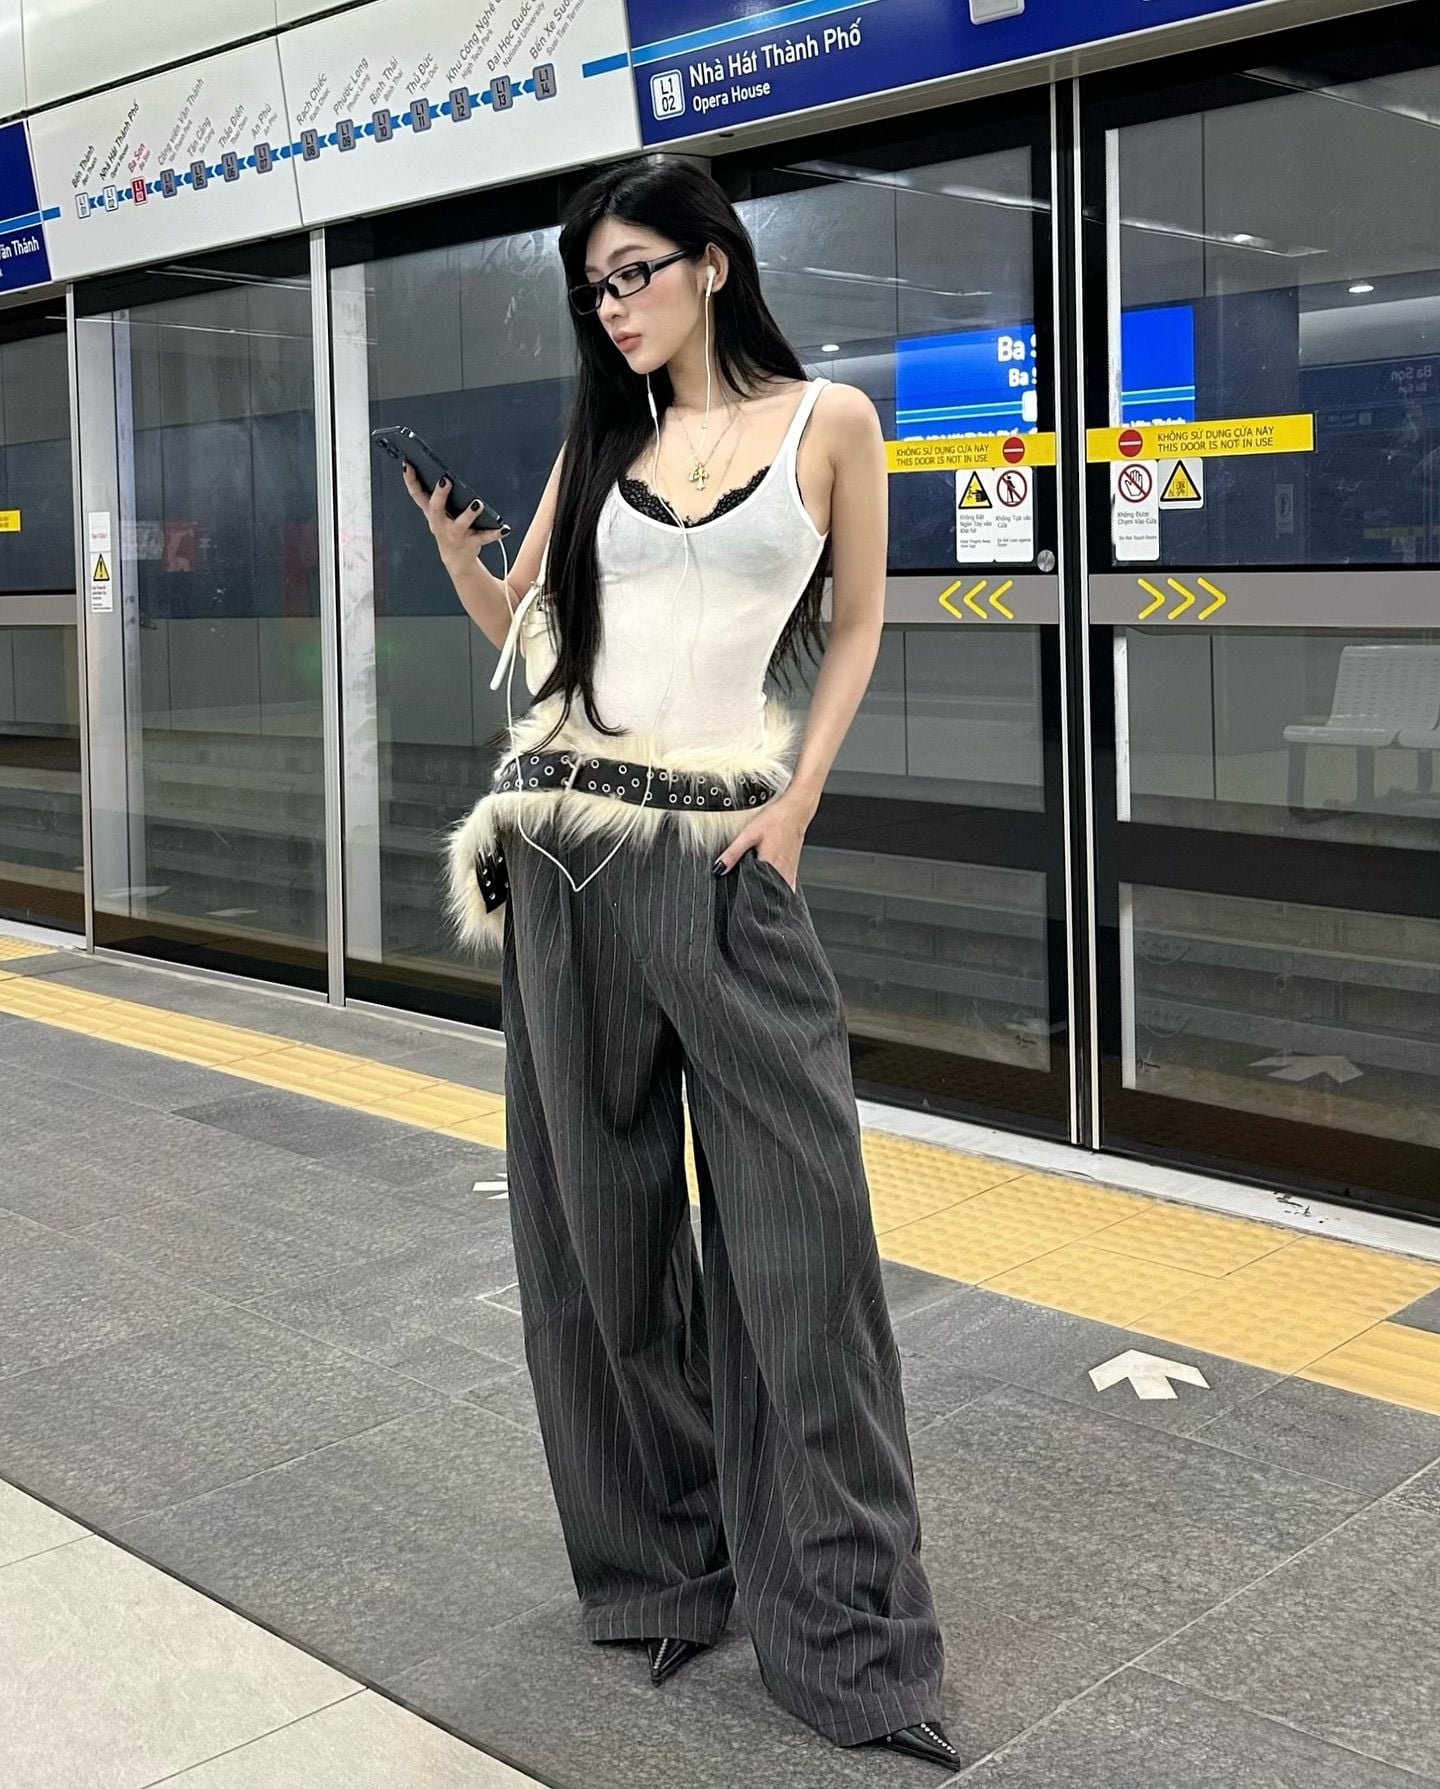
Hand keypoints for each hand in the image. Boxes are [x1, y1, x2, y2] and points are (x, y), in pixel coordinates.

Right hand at [403, 462, 504, 578]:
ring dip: (468, 514)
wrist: (457, 559)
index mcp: (431, 513)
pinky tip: (503, 528)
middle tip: (445, 480)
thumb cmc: (449, 529)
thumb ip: (438, 495)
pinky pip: (483, 538)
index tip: (408, 464)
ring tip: (477, 503)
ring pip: (460, 525)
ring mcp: (455, 535)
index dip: (410, 480)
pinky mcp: (470, 543)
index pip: (417, 495)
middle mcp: (440, 524)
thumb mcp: (439, 513)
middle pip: (435, 509)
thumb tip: (443, 471)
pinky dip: (494, 533)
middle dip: (439, 495)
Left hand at [712, 790, 811, 889]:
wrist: (795, 811)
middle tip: (747, 887)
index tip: (739, 893)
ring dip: (768, 890)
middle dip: (756, 893)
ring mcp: (790, 871)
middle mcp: (783, 871)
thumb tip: (719, 868)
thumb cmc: (776, 819)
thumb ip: (733, 853)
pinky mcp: (793, 868)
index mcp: (770, 864)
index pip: (755, 889)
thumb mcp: (748, 834)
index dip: (745, 892)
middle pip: (767, 891)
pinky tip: (771, 880)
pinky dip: (778, 885)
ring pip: (777, 889)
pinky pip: (786, 883)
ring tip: (758, 883)